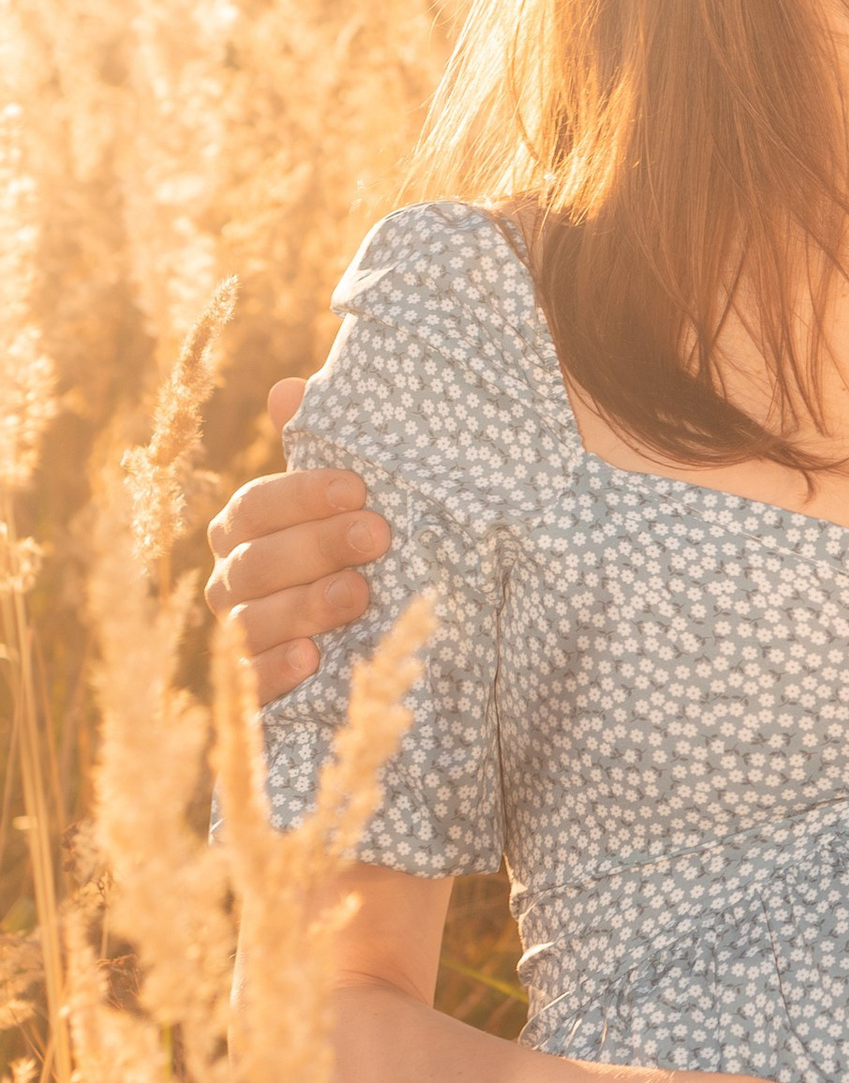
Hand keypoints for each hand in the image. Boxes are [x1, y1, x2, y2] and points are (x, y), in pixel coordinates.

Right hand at [207, 378, 388, 697]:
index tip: (359, 487)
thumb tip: (285, 390)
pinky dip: (276, 670)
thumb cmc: (359, 552)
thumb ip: (320, 450)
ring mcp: (240, 637)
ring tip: (359, 593)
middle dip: (317, 545)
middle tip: (377, 535)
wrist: (381, 642)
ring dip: (305, 604)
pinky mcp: (256, 692)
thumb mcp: (350, 504)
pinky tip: (310, 660)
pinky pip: (251, 684)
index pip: (256, 507)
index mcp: (247, 530)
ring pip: (252, 620)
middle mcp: (233, 581)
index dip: (301, 495)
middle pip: (256, 561)